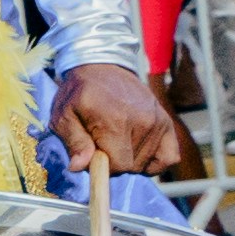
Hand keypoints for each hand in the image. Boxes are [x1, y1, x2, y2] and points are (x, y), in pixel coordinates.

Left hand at [49, 62, 184, 180]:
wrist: (102, 68)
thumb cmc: (79, 94)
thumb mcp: (63, 116)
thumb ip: (74, 142)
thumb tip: (79, 167)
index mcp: (116, 122)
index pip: (119, 166)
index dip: (103, 167)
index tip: (93, 153)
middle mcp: (143, 122)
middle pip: (132, 166)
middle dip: (115, 162)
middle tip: (103, 144)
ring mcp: (158, 121)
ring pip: (146, 163)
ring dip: (131, 159)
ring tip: (117, 139)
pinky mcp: (167, 122)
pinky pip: (170, 157)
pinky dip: (156, 161)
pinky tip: (139, 153)